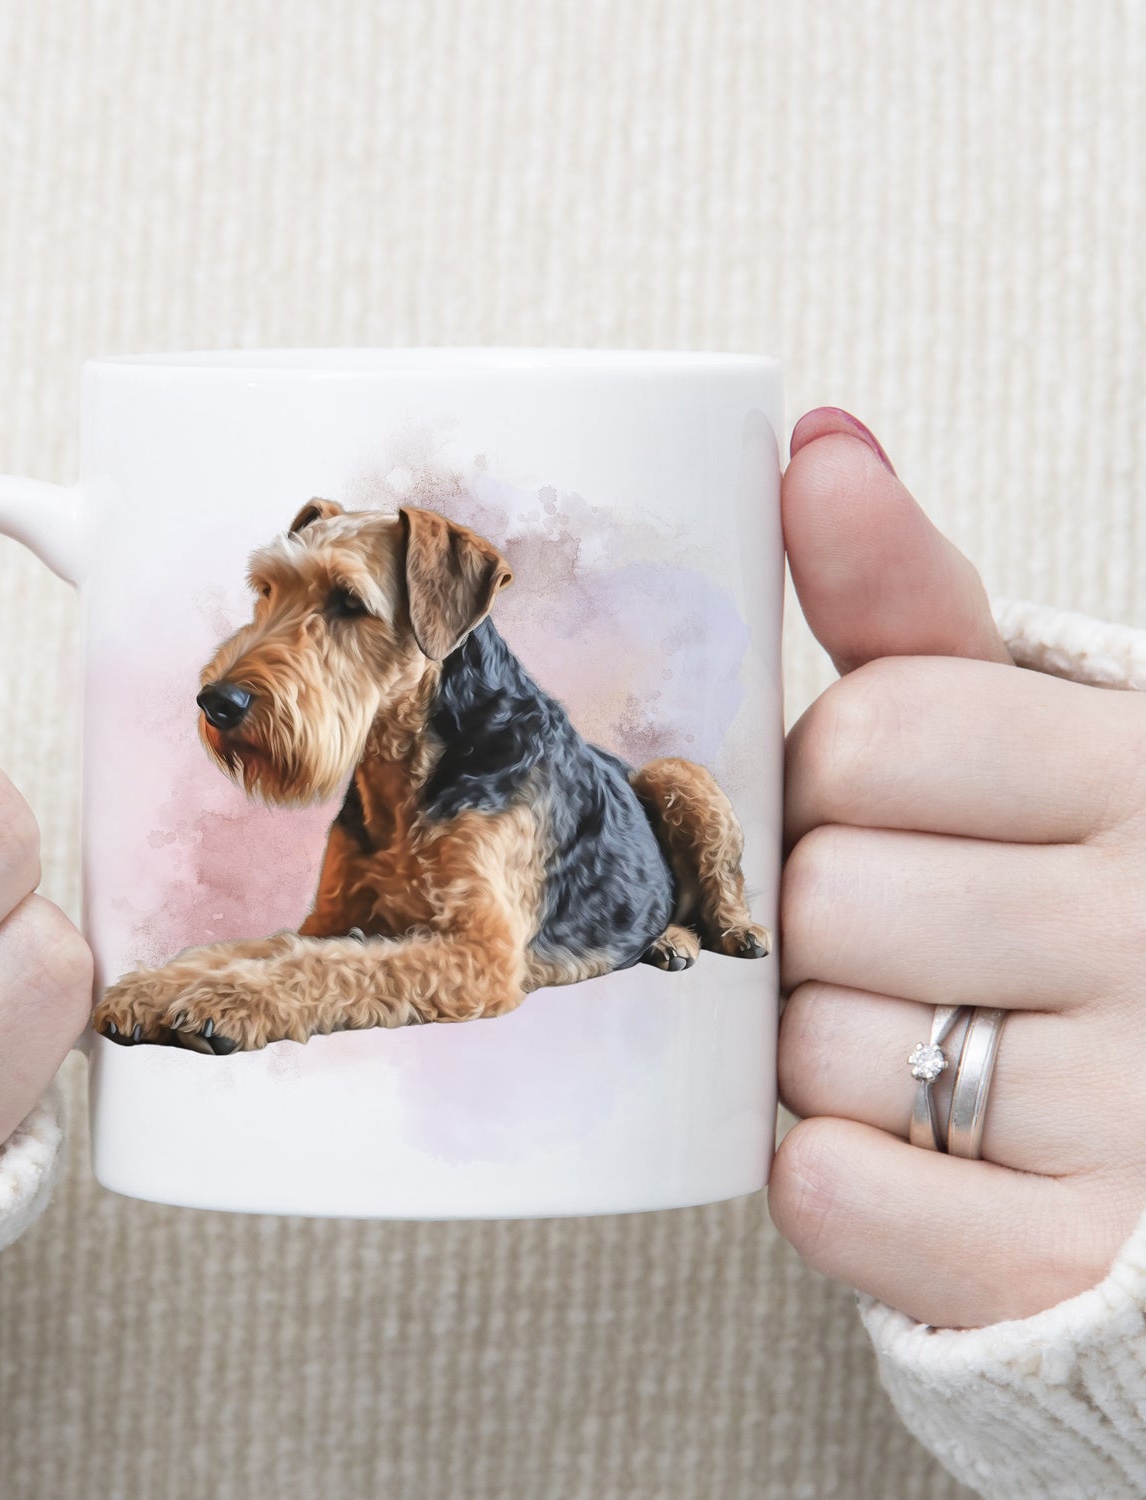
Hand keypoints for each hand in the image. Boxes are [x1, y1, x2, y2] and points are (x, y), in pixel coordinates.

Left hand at [768, 407, 1145, 1329]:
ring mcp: (1135, 1111)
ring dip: (815, 1046)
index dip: (827, 777)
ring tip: (903, 1033)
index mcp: (1141, 771)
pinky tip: (884, 1142)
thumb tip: (815, 442)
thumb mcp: (1018, 726)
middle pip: (825, 895)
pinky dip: (826, 1174)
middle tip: (882, 935)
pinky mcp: (1065, 1257)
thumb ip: (908, 600)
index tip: (868, 806)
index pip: (874, 733)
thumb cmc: (1061, 881)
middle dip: (814, 915)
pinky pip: (838, 1194)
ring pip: (817, 1048)